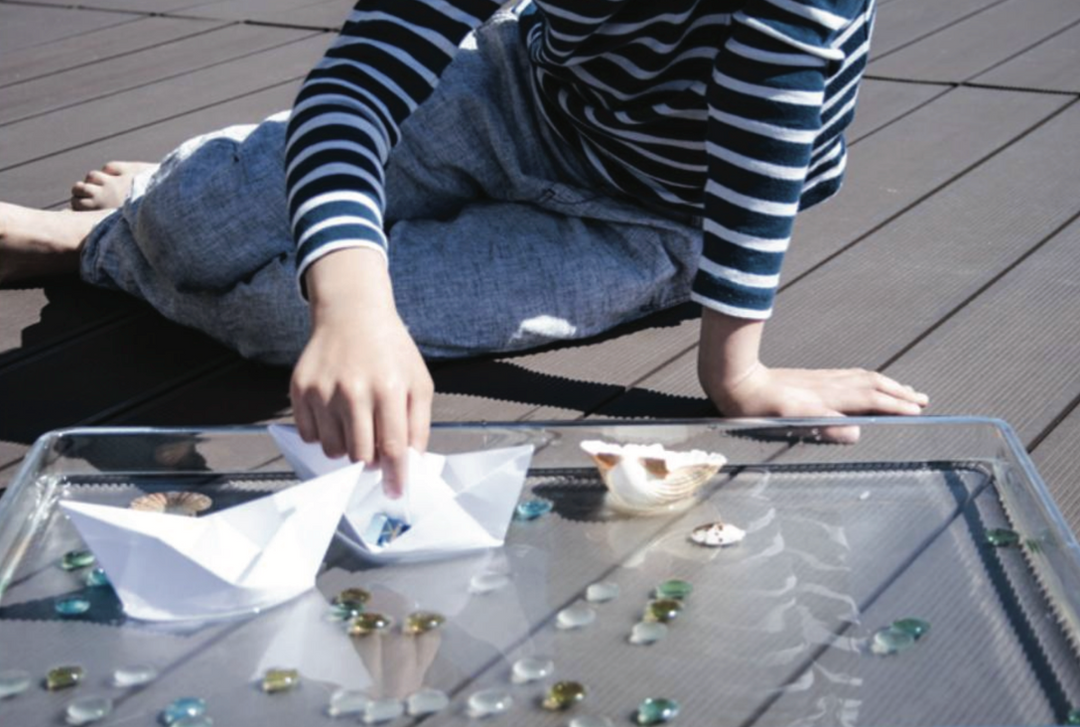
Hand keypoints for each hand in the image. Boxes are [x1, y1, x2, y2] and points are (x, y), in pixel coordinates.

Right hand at [290, 249, 433, 495]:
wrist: (352, 315)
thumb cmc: (390, 351)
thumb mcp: (418, 382)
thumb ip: (418, 425)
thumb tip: (411, 464)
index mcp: (388, 388)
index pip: (391, 448)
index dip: (394, 476)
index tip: (395, 492)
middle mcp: (353, 390)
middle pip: (360, 455)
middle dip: (370, 461)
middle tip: (375, 448)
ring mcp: (322, 390)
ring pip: (333, 451)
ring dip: (347, 449)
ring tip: (356, 425)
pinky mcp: (300, 389)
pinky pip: (310, 435)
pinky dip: (324, 435)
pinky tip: (336, 415)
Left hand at [697, 309, 927, 441]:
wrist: (737, 382)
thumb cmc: (760, 407)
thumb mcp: (790, 422)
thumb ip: (824, 426)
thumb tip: (857, 432)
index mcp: (829, 397)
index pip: (872, 400)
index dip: (896, 405)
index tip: (918, 410)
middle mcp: (830, 385)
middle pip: (873, 385)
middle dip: (899, 392)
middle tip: (923, 399)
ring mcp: (821, 379)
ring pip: (863, 378)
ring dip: (887, 384)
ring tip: (904, 389)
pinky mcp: (812, 378)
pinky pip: (850, 375)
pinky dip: (868, 379)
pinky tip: (867, 382)